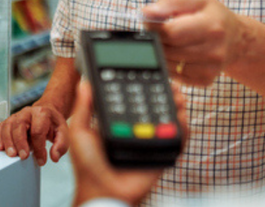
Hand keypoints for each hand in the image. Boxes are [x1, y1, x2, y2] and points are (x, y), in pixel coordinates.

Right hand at [0, 103, 68, 165]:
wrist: (47, 112)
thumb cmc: (53, 123)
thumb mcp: (63, 132)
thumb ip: (61, 145)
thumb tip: (54, 156)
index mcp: (42, 113)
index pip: (37, 131)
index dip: (38, 147)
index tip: (41, 160)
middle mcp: (27, 113)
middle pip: (19, 125)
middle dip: (19, 142)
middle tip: (22, 156)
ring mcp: (17, 116)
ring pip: (7, 125)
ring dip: (7, 141)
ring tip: (10, 154)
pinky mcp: (9, 121)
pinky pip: (0, 126)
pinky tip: (0, 146)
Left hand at [69, 80, 188, 206]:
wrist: (102, 190)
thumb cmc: (89, 165)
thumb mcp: (81, 131)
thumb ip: (84, 107)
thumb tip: (84, 82)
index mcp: (119, 122)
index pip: (134, 100)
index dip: (144, 87)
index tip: (150, 74)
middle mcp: (136, 130)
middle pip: (155, 107)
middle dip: (166, 93)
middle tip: (171, 84)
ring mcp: (149, 141)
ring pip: (168, 120)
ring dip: (176, 106)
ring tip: (178, 96)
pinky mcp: (160, 154)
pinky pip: (176, 141)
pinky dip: (183, 129)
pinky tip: (181, 117)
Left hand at [143, 0, 243, 85]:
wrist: (236, 40)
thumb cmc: (212, 17)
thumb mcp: (196, 1)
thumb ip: (169, 4)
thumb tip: (145, 13)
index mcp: (212, 26)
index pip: (172, 32)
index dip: (154, 28)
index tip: (148, 22)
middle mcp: (215, 50)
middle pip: (169, 50)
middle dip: (156, 41)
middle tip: (156, 33)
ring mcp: (212, 68)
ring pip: (169, 65)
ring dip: (161, 54)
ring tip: (166, 42)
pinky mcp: (206, 80)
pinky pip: (176, 77)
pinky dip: (170, 66)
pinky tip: (175, 55)